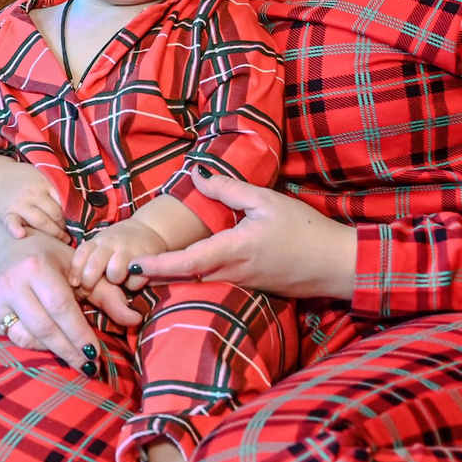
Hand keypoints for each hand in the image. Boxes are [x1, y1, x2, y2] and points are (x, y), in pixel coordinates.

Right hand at [0, 154, 66, 240]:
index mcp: (44, 183)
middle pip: (54, 213)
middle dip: (63, 226)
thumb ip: (55, 187)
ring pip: (40, 221)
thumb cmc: (23, 179)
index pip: (63, 200)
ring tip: (61, 240)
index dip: (71, 213)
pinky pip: (12, 222)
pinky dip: (16, 229)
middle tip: (67, 233)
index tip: (74, 221)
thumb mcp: (41, 175)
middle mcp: (33, 193)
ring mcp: (20, 204)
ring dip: (53, 232)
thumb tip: (77, 203)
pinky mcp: (7, 213)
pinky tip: (21, 235)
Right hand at [0, 236, 138, 367]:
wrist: (1, 246)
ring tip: (69, 352)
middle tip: (88, 366)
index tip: (96, 354)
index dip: (80, 334)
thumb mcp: (77, 267)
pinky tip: (44, 341)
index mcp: (36, 267)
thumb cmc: (47, 257)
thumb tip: (134, 319)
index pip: (62, 309)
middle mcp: (10, 282)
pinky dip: (32, 343)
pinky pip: (11, 337)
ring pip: (26, 337)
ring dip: (51, 349)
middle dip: (69, 350)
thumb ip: (107, 293)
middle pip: (45, 329)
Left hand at [70, 218, 171, 305]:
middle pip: (94, 265)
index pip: (81, 253)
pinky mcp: (145, 259)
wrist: (150, 229)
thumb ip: (90, 258)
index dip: (75, 270)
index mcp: (97, 240)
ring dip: (115, 281)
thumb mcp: (101, 244)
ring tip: (118, 280)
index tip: (74, 284)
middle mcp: (110, 244)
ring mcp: (128, 250)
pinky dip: (133, 284)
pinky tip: (133, 279)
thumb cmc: (119, 242)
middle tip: (88, 291)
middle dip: (89, 282)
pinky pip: (134, 280)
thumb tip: (76, 284)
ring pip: (114, 273)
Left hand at [134, 174, 360, 299]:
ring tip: (144, 268)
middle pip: (184, 277)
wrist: (338, 265)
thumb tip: (197, 173)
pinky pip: (216, 284)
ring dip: (172, 277)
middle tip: (123, 269)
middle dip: (154, 275)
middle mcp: (232, 274)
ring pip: (199, 282)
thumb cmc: (305, 231)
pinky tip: (183, 270)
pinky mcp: (251, 288)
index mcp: (232, 252)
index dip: (156, 266)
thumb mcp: (266, 202)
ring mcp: (241, 285)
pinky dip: (195, 278)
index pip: (185, 263)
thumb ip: (228, 189)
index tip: (131, 265)